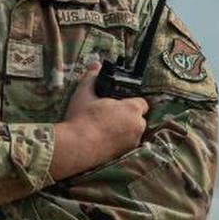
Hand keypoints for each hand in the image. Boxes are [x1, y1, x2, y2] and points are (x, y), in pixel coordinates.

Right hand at [50, 61, 148, 179]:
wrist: (76, 146)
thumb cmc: (82, 117)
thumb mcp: (85, 92)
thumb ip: (93, 77)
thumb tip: (95, 64)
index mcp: (133, 108)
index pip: (141, 102)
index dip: (130, 102)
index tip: (118, 103)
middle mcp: (138, 125)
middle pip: (138, 118)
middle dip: (127, 117)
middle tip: (109, 116)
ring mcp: (132, 142)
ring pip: (133, 133)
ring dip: (124, 131)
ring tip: (105, 129)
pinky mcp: (124, 155)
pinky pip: (126, 145)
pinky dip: (118, 143)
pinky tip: (104, 140)